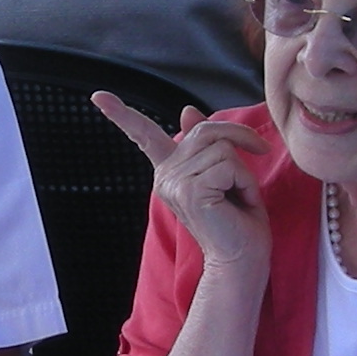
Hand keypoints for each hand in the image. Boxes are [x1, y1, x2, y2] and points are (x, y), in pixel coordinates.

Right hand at [94, 94, 270, 275]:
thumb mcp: (225, 172)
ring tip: (238, 196)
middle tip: (258, 153)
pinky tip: (237, 202)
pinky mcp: (189, 191)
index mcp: (169, 171)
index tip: (98, 96)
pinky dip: (244, 181)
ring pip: (221, 148)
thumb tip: (186, 111)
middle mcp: (165, 175)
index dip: (122, 114)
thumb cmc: (238, 221)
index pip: (143, 135)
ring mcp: (174, 183)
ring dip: (243, 171)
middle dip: (239, 137)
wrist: (241, 259)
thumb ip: (206, 142)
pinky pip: (228, 164)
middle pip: (205, 130)